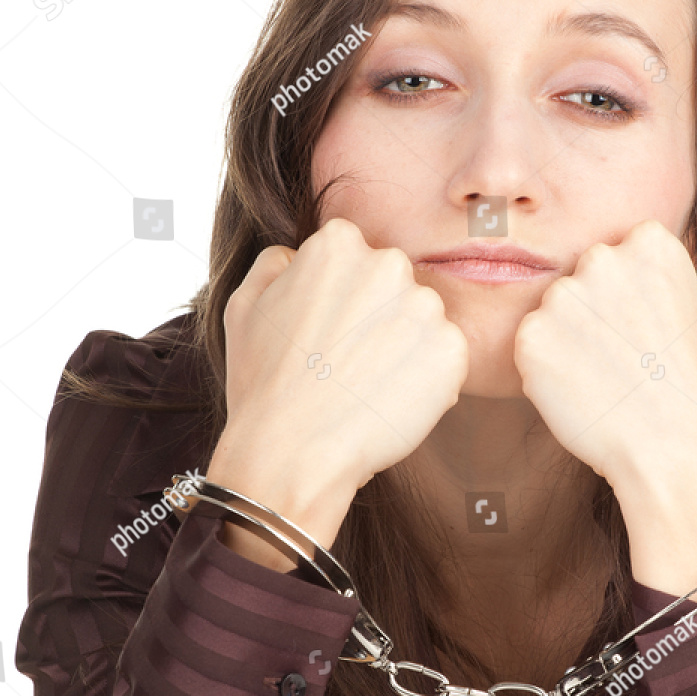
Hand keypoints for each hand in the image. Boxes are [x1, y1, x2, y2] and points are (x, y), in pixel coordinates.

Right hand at [206, 218, 468, 557]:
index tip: (329, 334)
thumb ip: (275, 263)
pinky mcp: (452, 350)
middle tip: (349, 365)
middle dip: (380, 319)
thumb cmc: (262, 385)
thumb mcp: (244, 305)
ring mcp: (425, 307)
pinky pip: (446, 360)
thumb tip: (297, 256)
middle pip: (395, 285)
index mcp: (338, 243)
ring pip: (423, 322)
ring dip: (406, 349)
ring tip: (370, 387)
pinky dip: (429, 381)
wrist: (293, 453)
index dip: (343, 300)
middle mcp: (388, 263)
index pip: (357, 258)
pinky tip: (392, 402)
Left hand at [512, 220, 696, 593]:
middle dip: (593, 311)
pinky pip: (531, 346)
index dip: (628, 295)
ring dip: (567, 341)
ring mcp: (562, 296)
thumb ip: (671, 290)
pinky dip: (546, 370)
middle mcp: (603, 258)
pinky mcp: (530, 337)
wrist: (675, 452)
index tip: (640, 328)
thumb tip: (654, 288)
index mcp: (651, 244)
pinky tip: (580, 395)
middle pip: (583, 276)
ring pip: (554, 312)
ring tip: (601, 382)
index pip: (622, 251)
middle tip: (617, 359)